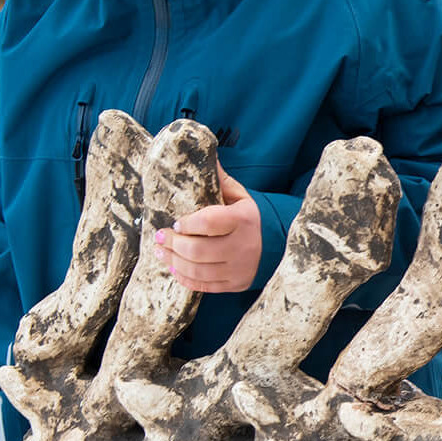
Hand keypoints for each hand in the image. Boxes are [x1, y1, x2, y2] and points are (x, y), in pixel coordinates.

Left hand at [155, 164, 261, 292]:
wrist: (281, 246)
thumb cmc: (252, 219)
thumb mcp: (241, 197)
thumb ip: (220, 181)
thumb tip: (203, 154)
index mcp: (243, 220)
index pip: (209, 222)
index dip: (187, 224)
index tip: (175, 223)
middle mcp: (242, 246)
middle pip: (198, 250)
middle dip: (173, 244)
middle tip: (160, 237)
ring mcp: (239, 268)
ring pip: (198, 270)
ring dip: (173, 261)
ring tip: (161, 251)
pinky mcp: (235, 284)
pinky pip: (204, 286)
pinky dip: (185, 279)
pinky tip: (174, 269)